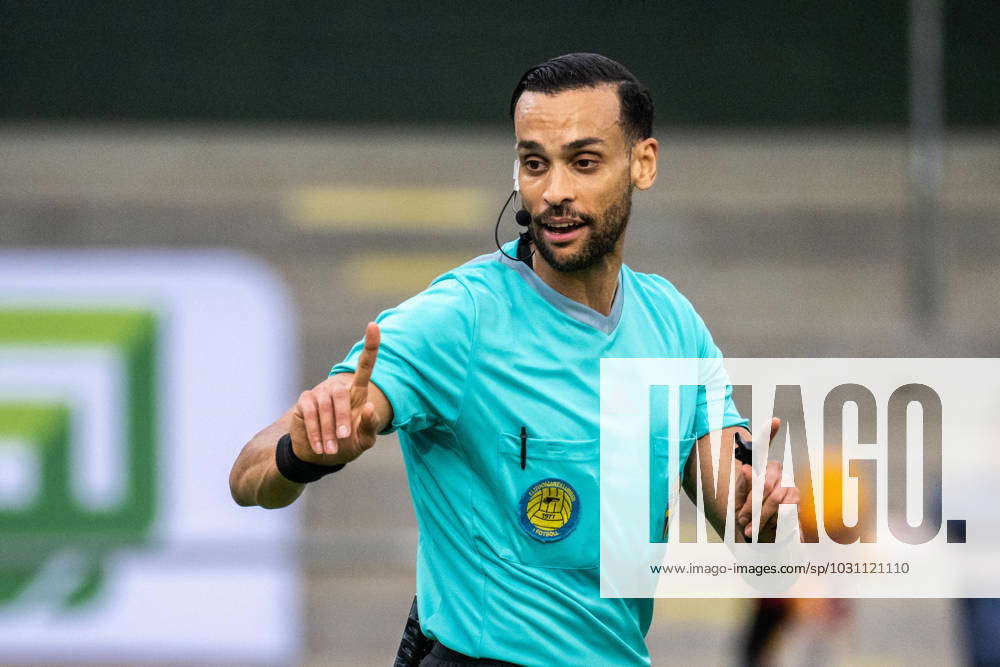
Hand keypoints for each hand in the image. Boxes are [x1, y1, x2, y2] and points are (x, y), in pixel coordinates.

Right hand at [290, 322, 380, 465]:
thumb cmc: (348, 444)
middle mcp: (339, 389)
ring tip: (331, 449)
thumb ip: (371, 425)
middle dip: (344, 418)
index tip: (373, 326)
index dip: (371, 346)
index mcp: (358, 393)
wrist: (320, 456)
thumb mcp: (364, 440)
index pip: (365, 366)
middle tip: (344, 438)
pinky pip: (310, 413)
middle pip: (342, 393)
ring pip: (325, 406)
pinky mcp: (305, 402)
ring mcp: (320, 393)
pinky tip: (319, 446)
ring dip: (328, 430)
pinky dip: (315, 432)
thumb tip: (368, 405)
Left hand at [734, 418, 800, 541]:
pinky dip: (774, 521)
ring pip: (774, 496)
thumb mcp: (737, 503)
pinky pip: (786, 508)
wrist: (760, 543)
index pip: (762, 449)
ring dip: (760, 515)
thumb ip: (742, 487)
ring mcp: (787, 485)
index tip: (775, 421)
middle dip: (751, 503)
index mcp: (756, 470)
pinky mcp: (796, 500)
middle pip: (765, 482)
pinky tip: (769, 529)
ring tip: (750, 528)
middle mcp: (774, 473)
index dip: (769, 434)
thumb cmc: (746, 519)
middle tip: (741, 518)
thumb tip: (746, 468)